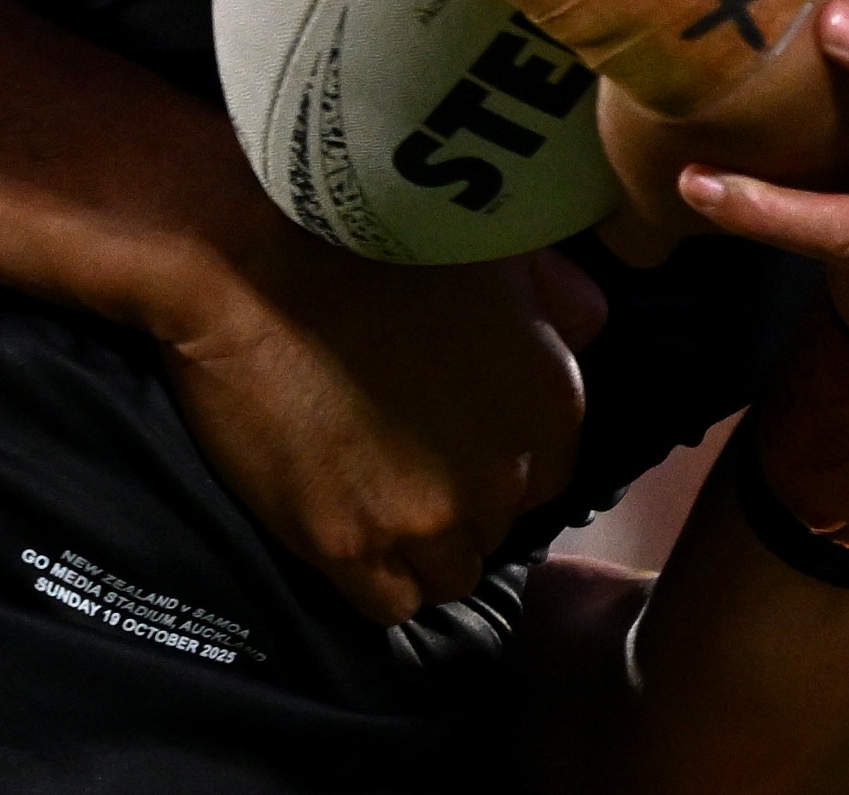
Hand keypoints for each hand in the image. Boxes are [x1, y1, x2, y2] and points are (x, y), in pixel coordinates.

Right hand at [154, 214, 608, 620]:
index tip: (453, 443)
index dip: (498, 463)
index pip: (548, 477)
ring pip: (449, 574)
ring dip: (421, 548)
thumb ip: (560, 303)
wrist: (254, 263)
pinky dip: (374, 579)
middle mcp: (505, 471)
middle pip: (497, 526)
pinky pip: (388, 606)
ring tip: (374, 503)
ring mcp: (428, 515)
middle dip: (461, 502)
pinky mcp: (351, 546)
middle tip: (404, 465)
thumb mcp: (496, 255)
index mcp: (551, 401)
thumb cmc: (374, 243)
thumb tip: (594, 328)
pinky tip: (348, 536)